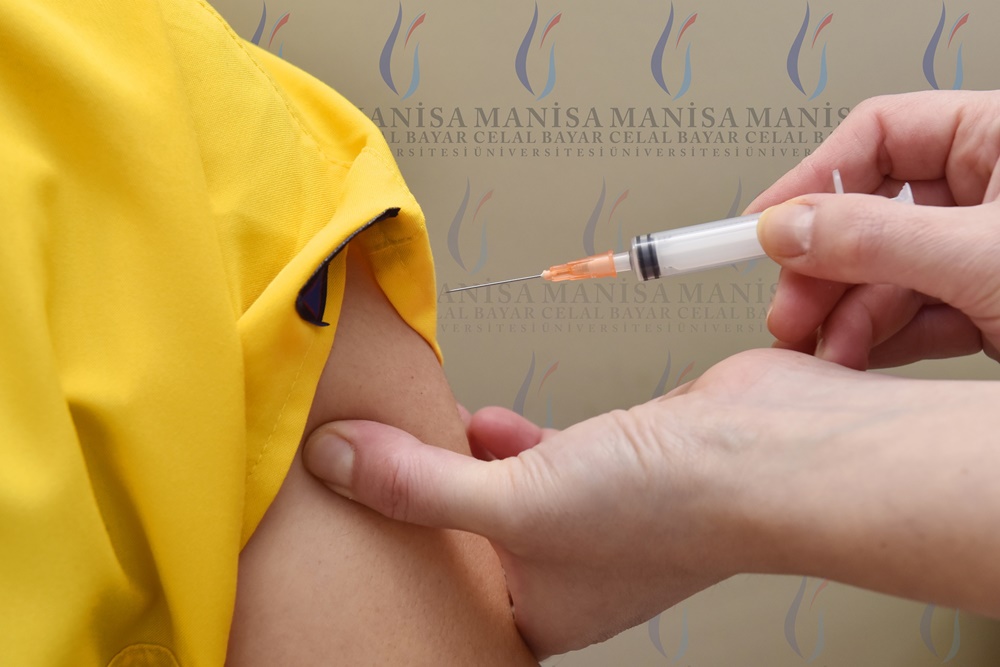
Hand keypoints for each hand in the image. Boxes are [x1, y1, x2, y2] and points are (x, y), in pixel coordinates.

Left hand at [302, 349, 999, 656]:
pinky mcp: (608, 462)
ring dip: (457, 463)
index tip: (351, 531)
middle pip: (466, 542)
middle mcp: (565, 573)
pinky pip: (535, 454)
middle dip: (418, 505)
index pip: (447, 600)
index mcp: (541, 614)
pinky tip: (476, 418)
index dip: (397, 568)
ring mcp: (588, 515)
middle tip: (364, 472)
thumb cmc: (675, 507)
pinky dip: (501, 437)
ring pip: (498, 493)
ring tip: (406, 438)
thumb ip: (420, 484)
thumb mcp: (518, 501)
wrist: (773, 449)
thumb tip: (337, 461)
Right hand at [747, 90, 999, 369]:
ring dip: (846, 320)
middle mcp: (988, 192)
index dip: (811, 180)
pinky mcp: (988, 305)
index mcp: (996, 140)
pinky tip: (857, 359)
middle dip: (823, 274)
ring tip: (824, 351)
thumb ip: (879, 240)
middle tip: (789, 310)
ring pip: (887, 276)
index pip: (879, 135)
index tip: (762, 226)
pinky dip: (882, 341)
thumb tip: (788, 229)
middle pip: (870, 217)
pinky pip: (917, 317)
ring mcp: (984, 252)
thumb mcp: (982, 254)